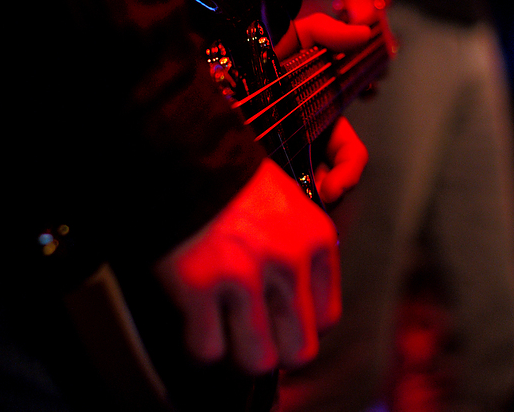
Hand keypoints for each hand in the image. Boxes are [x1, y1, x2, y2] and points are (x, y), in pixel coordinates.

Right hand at [152, 158, 342, 374]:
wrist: (186, 153)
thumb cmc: (235, 179)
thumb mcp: (289, 202)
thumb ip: (302, 250)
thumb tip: (296, 306)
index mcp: (316, 239)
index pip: (327, 317)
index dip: (302, 329)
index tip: (283, 326)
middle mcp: (288, 262)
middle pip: (298, 349)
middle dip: (276, 351)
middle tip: (255, 340)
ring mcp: (244, 276)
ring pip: (258, 359)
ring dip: (240, 354)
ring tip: (227, 338)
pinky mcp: (200, 286)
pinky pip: (209, 349)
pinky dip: (200, 345)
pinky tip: (197, 326)